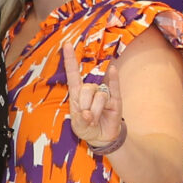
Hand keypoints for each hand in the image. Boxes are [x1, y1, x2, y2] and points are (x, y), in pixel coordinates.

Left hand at [60, 37, 124, 151]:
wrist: (102, 137)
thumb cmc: (87, 128)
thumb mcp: (79, 127)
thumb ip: (81, 120)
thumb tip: (87, 114)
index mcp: (77, 94)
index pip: (73, 74)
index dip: (70, 60)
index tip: (67, 45)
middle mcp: (90, 90)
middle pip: (86, 89)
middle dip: (86, 106)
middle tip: (88, 119)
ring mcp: (103, 93)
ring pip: (99, 96)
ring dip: (96, 111)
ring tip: (95, 120)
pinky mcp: (115, 99)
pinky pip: (114, 87)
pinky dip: (113, 78)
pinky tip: (113, 69)